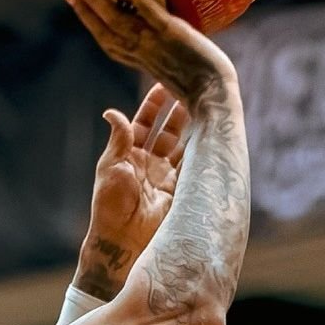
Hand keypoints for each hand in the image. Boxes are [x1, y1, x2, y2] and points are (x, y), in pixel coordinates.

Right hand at [66, 0, 236, 105]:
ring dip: (94, 2)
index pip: (114, 47)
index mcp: (144, 63)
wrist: (216, 94)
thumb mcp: (189, 69)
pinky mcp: (168, 32)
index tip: (86, 16)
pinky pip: (146, 8)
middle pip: (105, 33)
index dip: (96, 31)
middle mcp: (142, 53)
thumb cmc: (210, 87)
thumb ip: (182, 53)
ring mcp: (153, 42)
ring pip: (115, 21)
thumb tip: (190, 35)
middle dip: (85, 14)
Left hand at [75, 84, 188, 300]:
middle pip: (168, 132)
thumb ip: (119, 139)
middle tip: (192, 91)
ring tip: (208, 108)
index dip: (153, 105)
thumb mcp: (112, 168)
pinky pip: (195, 168)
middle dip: (179, 112)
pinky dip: (204, 153)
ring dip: (195, 130)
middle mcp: (149, 164)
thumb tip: (111, 111)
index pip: (143, 124)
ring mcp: (166, 177)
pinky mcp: (180, 191)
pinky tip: (214, 137)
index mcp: (129, 156)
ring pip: (185, 147)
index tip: (163, 83)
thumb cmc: (110, 205)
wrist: (124, 241)